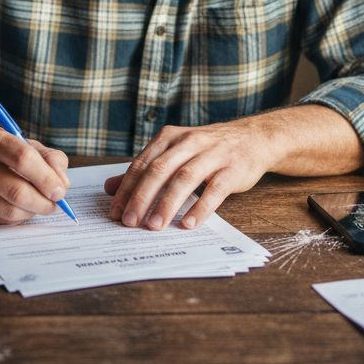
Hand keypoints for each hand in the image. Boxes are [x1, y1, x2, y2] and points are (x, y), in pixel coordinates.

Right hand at [0, 124, 70, 224]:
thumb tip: (62, 184)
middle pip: (17, 191)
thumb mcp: (21, 142)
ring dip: (32, 212)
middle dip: (43, 202)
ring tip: (38, 205)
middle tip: (54, 203)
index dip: (46, 178)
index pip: (23, 158)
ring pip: (9, 211)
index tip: (60, 190)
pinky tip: (18, 208)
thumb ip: (48, 158)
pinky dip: (16, 218)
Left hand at [104, 120, 278, 230]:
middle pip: (160, 170)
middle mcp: (190, 142)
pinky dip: (200, 207)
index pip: (143, 163)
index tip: (115, 212)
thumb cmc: (207, 150)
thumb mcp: (174, 152)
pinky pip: (215, 189)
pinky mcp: (233, 168)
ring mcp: (213, 154)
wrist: (253, 138)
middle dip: (142, 197)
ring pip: (185, 178)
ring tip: (155, 225)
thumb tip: (110, 188)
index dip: (127, 188)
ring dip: (168, 203)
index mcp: (170, 137)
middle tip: (130, 222)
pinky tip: (188, 223)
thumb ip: (144, 169)